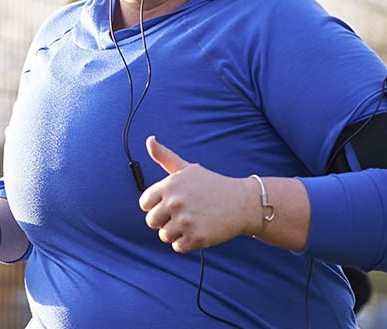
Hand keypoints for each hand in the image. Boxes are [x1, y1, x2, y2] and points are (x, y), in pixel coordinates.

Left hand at [138, 136, 257, 252]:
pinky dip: (187, 242)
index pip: (145, 204)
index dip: (156, 206)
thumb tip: (149, 139)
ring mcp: (186, 222)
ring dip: (176, 232)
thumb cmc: (211, 185)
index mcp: (170, 185)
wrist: (241, 203)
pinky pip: (178, 247)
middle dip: (164, 221)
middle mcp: (175, 203)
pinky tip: (199, 230)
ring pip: (164, 236)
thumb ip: (165, 157)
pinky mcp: (196, 238)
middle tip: (183, 214)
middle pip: (151, 222)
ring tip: (192, 222)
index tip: (170, 204)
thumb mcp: (188, 168)